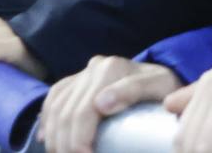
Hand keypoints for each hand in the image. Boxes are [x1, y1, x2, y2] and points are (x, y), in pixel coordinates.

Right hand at [38, 56, 183, 152]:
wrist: (164, 77)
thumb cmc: (165, 87)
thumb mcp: (160, 86)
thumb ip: (134, 90)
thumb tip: (101, 104)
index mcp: (111, 69)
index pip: (83, 112)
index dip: (78, 142)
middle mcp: (94, 67)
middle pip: (66, 113)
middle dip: (65, 145)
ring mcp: (84, 73)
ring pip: (55, 108)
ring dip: (53, 138)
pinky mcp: (78, 79)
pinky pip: (53, 98)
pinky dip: (47, 120)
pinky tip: (46, 139)